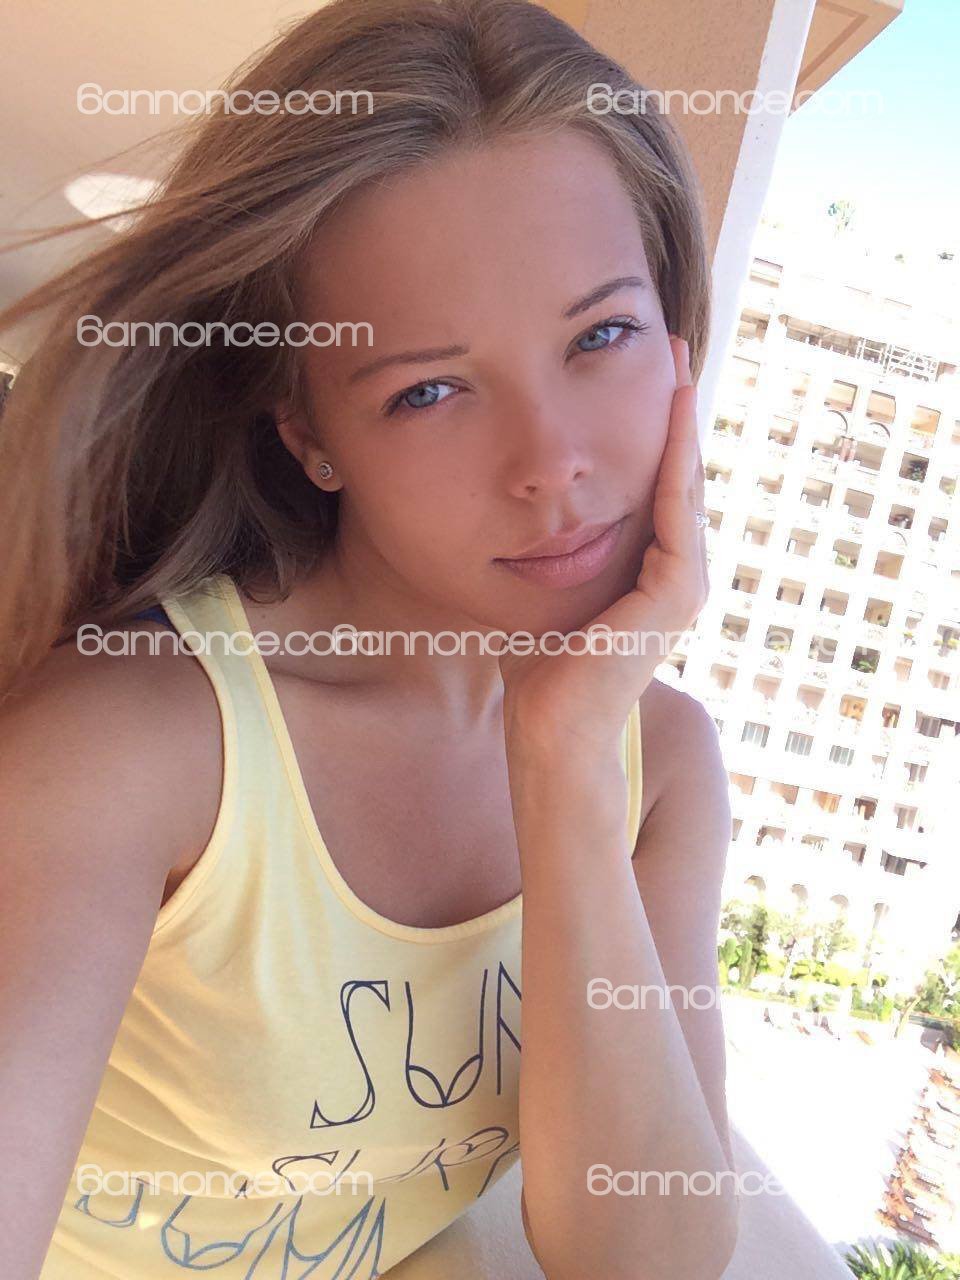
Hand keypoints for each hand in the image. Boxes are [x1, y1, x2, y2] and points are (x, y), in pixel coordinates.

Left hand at [499, 335, 707, 755]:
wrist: (548, 728)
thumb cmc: (537, 666)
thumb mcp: (546, 587)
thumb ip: (552, 550)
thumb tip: (523, 512)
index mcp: (649, 574)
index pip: (656, 487)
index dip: (653, 431)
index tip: (645, 375)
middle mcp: (675, 575)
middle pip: (678, 476)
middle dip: (674, 411)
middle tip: (670, 344)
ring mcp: (682, 586)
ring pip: (685, 485)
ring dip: (681, 422)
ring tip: (676, 362)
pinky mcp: (676, 595)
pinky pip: (678, 512)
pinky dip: (676, 462)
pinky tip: (672, 414)